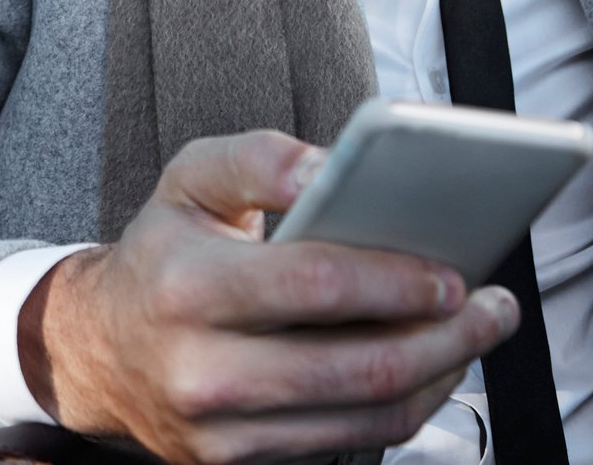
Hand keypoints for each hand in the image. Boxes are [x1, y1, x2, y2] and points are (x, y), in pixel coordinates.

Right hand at [20, 131, 518, 464]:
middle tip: (493, 306)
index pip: (314, 285)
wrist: (99, 349)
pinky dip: (402, 406)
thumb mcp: (189, 180)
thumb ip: (258, 157)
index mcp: (186, 285)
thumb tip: (330, 165)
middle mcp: (199, 369)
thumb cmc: (163, 252)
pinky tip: (427, 366)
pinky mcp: (239, 464)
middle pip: (358, 366)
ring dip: (440, 376)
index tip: (454, 271)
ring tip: (475, 334)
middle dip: (446, 337)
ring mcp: (219, 430)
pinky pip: (347, 443)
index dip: (396, 281)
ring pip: (366, 417)